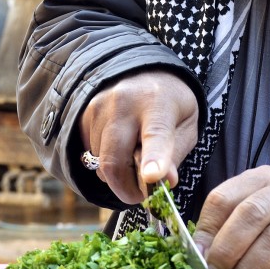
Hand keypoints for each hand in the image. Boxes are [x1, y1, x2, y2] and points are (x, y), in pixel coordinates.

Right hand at [80, 71, 198, 203]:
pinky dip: (105, 163)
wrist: (141, 72)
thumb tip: (165, 182)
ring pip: (101, 163)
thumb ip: (176, 153)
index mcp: (158, 103)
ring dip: (117, 174)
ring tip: (134, 160)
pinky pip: (90, 156)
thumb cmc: (169, 104)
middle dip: (126, 189)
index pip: (155, 135)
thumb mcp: (186, 125)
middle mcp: (124, 103)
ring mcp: (98, 109)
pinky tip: (119, 148)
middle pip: (115, 160)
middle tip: (140, 196)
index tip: (152, 177)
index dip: (154, 159)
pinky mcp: (83, 116)